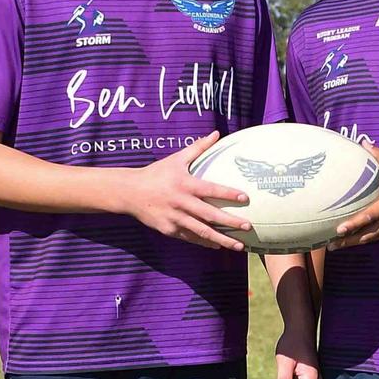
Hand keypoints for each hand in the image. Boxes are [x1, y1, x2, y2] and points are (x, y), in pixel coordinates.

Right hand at [128, 131, 250, 249]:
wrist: (130, 192)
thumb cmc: (156, 173)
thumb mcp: (177, 159)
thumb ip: (198, 147)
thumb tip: (217, 133)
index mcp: (185, 184)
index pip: (211, 189)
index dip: (229, 194)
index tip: (246, 198)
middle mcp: (182, 203)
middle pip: (210, 215)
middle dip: (230, 222)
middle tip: (248, 227)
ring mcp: (175, 218)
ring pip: (202, 232)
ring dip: (222, 239)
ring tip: (239, 246)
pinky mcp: (169, 230)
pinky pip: (190, 238)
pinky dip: (205, 242)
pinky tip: (218, 245)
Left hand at [329, 144, 378, 248]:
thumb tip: (365, 143)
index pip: (370, 215)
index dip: (354, 223)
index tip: (339, 229)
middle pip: (367, 234)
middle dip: (349, 240)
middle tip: (330, 245)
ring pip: (371, 239)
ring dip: (353, 243)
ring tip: (335, 246)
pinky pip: (378, 238)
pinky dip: (365, 240)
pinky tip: (353, 241)